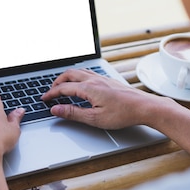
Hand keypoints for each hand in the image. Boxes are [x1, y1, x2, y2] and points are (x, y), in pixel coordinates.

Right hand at [40, 68, 156, 129]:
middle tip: (51, 91)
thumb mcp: (94, 118)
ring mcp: (102, 78)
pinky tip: (82, 83)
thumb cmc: (123, 113)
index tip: (44, 99)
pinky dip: (78, 76)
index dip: (51, 94)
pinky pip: (88, 72)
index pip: (63, 88)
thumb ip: (73, 113)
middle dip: (57, 82)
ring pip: (79, 71)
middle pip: (69, 75)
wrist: (144, 107)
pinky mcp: (109, 80)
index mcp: (89, 88)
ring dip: (68, 77)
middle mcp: (94, 80)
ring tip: (62, 85)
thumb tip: (56, 109)